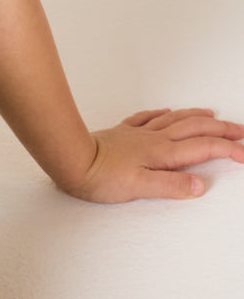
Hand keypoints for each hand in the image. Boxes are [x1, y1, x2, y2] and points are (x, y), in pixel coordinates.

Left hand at [63, 108, 243, 202]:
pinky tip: (166, 111)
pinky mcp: (122, 133)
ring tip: (212, 115)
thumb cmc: (101, 176)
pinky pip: (147, 118)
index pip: (203, 148)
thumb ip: (171, 186)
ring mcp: (138, 134)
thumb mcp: (139, 187)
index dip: (227, 149)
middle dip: (221, 129)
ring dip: (197, 116)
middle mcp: (153, 139)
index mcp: (162, 153)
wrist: (71, 159)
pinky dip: (162, 114)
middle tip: (240, 131)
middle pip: (194, 128)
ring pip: (175, 119)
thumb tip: (199, 185)